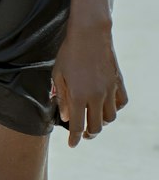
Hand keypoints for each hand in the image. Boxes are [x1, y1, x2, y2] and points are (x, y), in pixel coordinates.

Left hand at [51, 23, 127, 146]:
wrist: (90, 34)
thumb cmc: (69, 53)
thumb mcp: (58, 75)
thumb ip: (62, 98)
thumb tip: (65, 117)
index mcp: (78, 96)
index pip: (77, 126)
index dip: (73, 138)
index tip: (71, 144)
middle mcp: (96, 96)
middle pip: (96, 127)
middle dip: (88, 134)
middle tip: (82, 134)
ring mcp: (109, 90)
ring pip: (110, 118)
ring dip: (102, 122)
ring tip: (93, 119)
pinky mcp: (118, 82)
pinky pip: (121, 103)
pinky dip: (115, 109)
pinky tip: (106, 106)